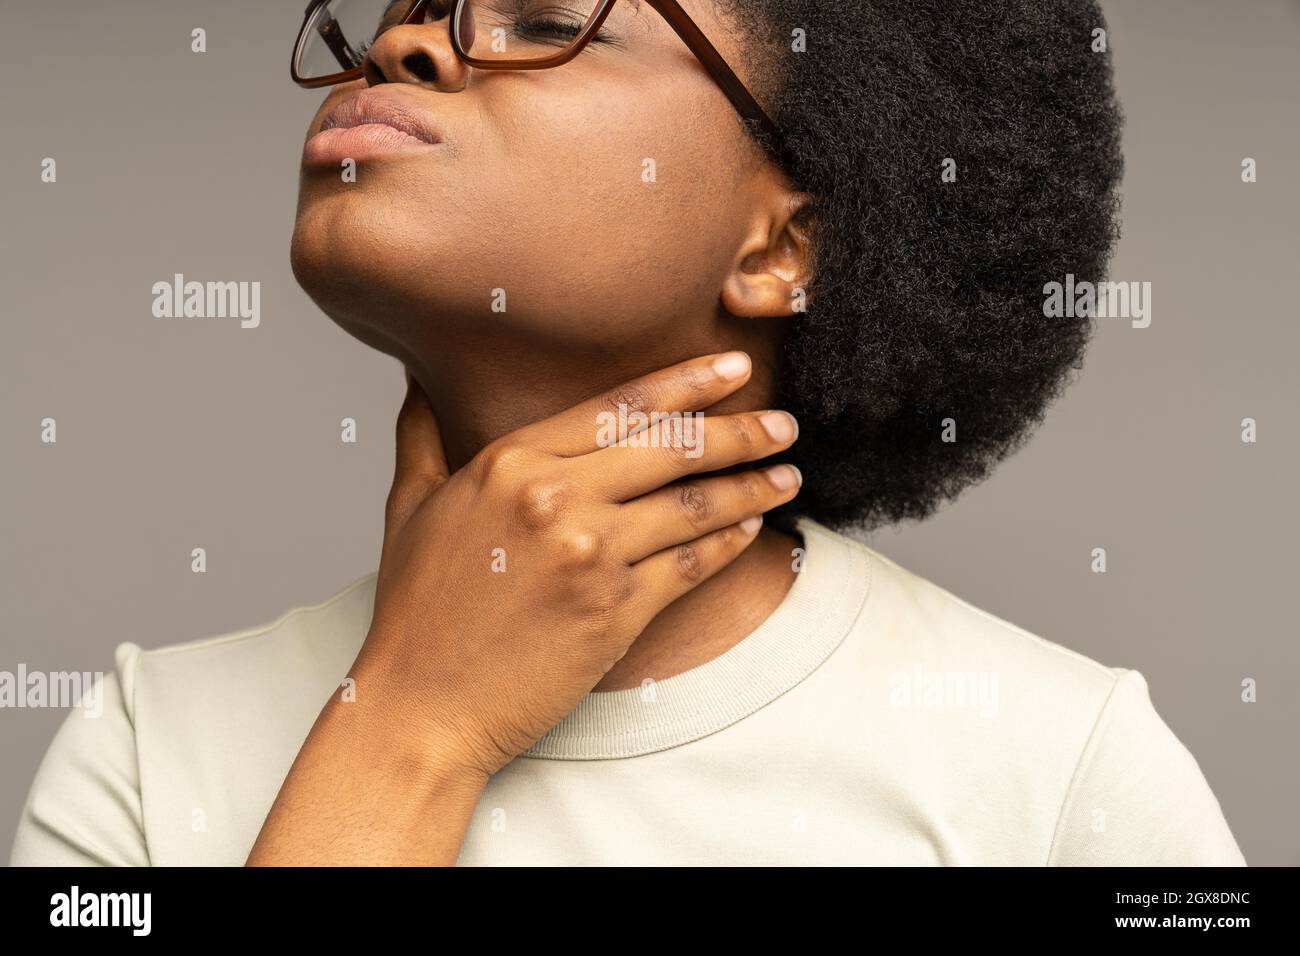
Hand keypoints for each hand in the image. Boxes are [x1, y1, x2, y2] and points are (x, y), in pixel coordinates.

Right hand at [356, 351, 801, 777]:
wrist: (421, 707)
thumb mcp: (408, 506)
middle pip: (671, 447)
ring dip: (750, 486)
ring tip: (788, 474)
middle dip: (740, 430)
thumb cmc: (415, 611)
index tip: (732, 366)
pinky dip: (730, 543)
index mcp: (509, 460)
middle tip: (783, 423)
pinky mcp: (615, 612)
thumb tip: (420, 377)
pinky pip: (691, 565)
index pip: (619, 405)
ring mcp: (589, 555)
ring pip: (693, 504)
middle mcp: (554, 497)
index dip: (687, 381)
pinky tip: (753, 528)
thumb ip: (422, 433)